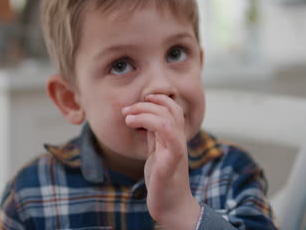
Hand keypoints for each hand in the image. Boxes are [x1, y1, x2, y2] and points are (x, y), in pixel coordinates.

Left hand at [122, 94, 200, 228]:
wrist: (171, 206)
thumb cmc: (163, 181)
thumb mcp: (157, 152)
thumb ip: (154, 135)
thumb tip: (144, 116)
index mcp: (176, 138)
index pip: (174, 109)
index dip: (159, 99)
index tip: (141, 99)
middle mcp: (179, 142)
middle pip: (171, 110)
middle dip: (146, 104)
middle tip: (126, 110)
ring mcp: (177, 151)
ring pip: (168, 119)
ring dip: (145, 112)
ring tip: (127, 118)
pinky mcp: (171, 162)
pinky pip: (169, 137)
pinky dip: (151, 123)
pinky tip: (133, 125)